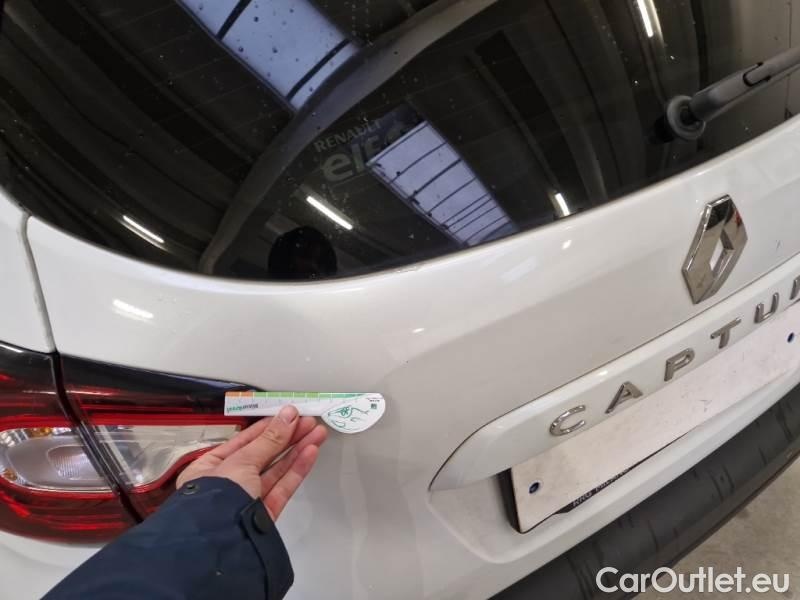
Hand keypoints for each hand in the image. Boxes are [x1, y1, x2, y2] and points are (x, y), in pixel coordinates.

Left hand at [177, 405, 326, 518]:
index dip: (266, 427)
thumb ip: (269, 439)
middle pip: (262, 455)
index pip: (241, 442)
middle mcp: (227, 483)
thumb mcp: (241, 462)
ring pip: (275, 471)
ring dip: (297, 450)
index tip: (287, 415)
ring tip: (318, 433)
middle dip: (287, 437)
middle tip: (309, 421)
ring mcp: (247, 500)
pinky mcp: (264, 515)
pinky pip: (281, 488)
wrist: (220, 542)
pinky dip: (296, 470)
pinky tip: (311, 452)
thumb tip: (289, 414)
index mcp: (209, 468)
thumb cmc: (219, 494)